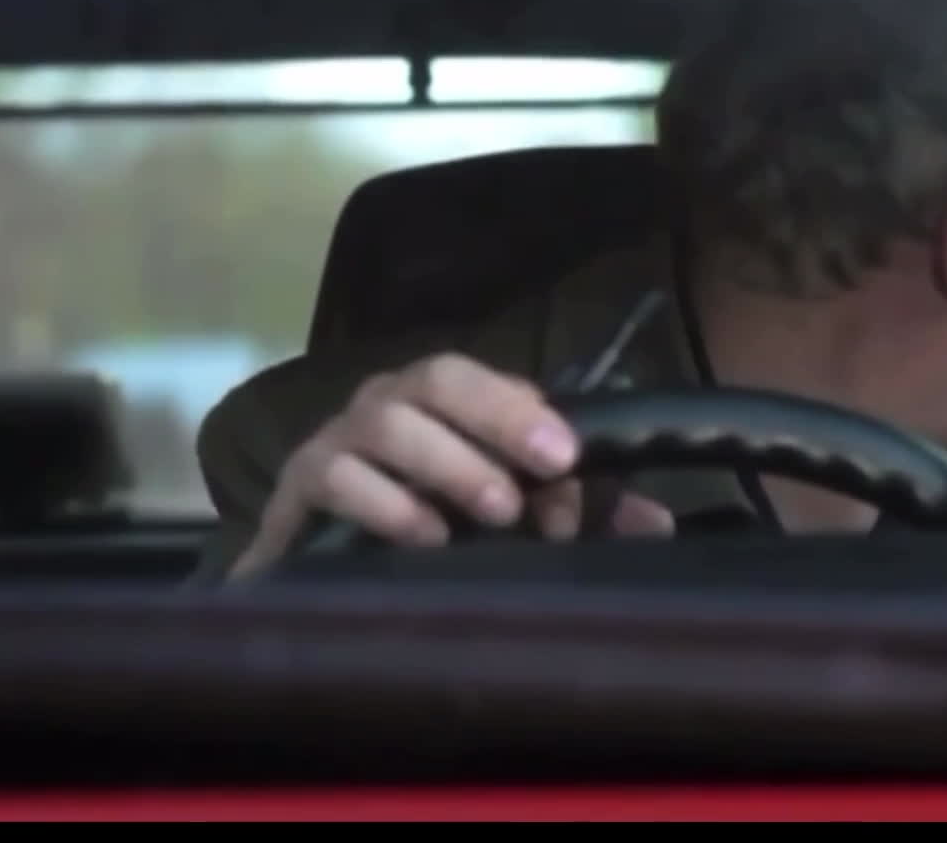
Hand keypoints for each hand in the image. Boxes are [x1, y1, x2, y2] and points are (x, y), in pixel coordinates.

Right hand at [227, 352, 674, 578]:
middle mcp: (384, 407)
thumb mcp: (511, 521)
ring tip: (494, 514)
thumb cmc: (428, 529)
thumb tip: (652, 523)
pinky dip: (382, 503)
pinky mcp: (294, 495)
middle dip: (490, 421)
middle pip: (431, 381)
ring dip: (443, 463)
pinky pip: (330, 478)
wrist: (320, 569)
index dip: (520, 409)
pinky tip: (424, 538)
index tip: (567, 457)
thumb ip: (581, 515)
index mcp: (437, 402)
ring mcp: (334, 444)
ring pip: (381, 424)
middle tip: (537, 481)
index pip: (478, 378)